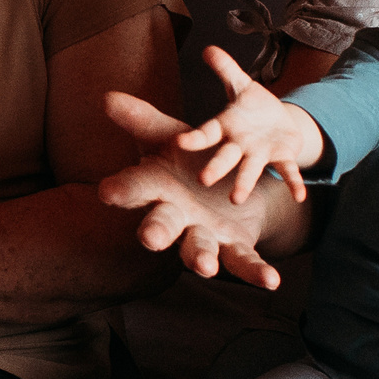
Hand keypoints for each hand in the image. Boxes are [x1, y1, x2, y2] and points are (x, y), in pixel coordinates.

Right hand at [95, 89, 283, 289]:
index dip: (122, 190)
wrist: (228, 187)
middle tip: (149, 238)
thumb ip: (144, 121)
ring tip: (206, 267)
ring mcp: (204, 235)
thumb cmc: (187, 163)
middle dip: (157, 231)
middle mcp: (177, 217)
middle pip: (163, 225)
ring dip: (200, 257)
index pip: (135, 188)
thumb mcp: (171, 138)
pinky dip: (256, 272)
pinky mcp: (234, 246)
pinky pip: (243, 261)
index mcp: (158, 189)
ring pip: (198, 249)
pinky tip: (271, 280)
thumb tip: (108, 98)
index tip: (107, 192)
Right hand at [171, 45, 317, 205]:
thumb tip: (208, 47)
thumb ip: (226, 68)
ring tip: (236, 200)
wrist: (278, 123)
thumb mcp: (241, 84)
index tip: (179, 143)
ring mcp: (259, 154)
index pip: (207, 133)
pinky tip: (300, 196)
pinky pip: (287, 171)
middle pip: (225, 157)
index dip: (194, 138)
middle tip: (203, 180)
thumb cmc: (253, 107)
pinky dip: (293, 183)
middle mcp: (239, 145)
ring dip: (243, 184)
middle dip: (215, 167)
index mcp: (226, 127)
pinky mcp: (280, 157)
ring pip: (250, 169)